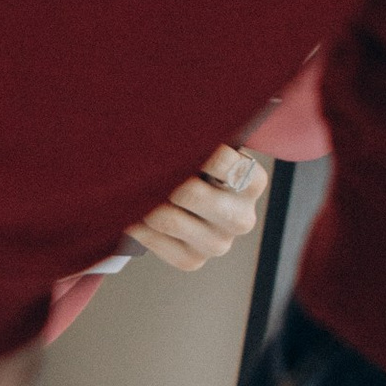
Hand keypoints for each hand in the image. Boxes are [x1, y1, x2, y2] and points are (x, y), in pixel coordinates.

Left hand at [127, 143, 266, 272]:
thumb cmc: (194, 165)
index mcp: (252, 182)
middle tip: (144, 167)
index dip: (190, 150)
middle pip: (190, 193)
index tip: (171, 145)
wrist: (182, 203)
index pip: (220, 160)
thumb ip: (195, 140)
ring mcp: (218, 244)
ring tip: (135, 187)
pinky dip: (136, 222)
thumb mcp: (203, 147)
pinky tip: (134, 210)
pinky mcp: (192, 261)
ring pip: (168, 219)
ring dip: (145, 201)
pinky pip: (153, 239)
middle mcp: (242, 218)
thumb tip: (164, 124)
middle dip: (161, 178)